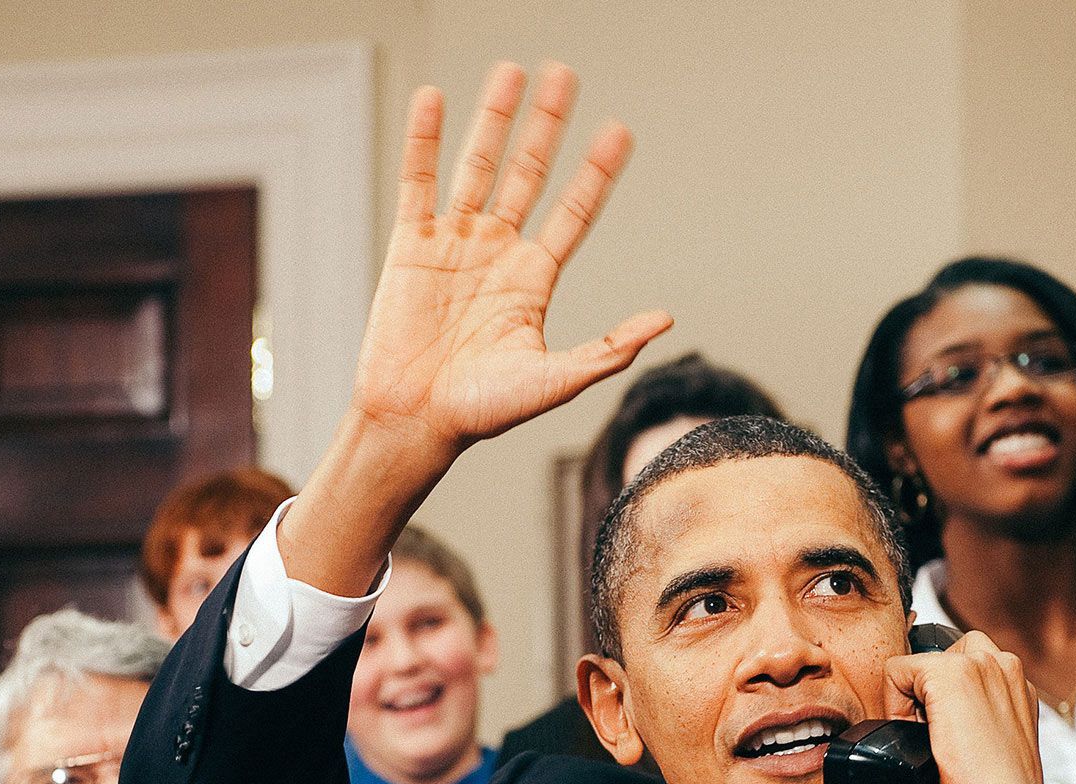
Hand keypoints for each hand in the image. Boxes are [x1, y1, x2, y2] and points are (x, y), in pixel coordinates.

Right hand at [353, 61, 669, 457]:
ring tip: (511, 72)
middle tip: (564, 76)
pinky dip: (423, 142)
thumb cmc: (481, 412)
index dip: (596, 173)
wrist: (414, 421)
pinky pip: (417, 183)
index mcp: (534, 280)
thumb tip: (665, 320)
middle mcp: (498, 253)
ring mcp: (454, 245)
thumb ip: (608, 348)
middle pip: (528, 174)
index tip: (619, 131)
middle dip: (547, 126)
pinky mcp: (410, 246)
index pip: (574, 212)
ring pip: (478, 168)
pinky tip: (433, 101)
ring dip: (494, 119)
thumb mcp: (555, 381)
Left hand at [882, 630, 1062, 783]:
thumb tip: (939, 714)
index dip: (939, 697)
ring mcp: (980, 665)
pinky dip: (893, 701)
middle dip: (925, 689)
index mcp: (1015, 682)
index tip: (941, 730)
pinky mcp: (952, 675)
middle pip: (939, 657)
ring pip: (918, 662)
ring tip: (923, 735)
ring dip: (910, 695)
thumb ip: (975, 715)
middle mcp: (1003, 665)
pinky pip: (897, 669)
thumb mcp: (992, 739)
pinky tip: (915, 733)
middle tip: (928, 731)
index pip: (961, 664)